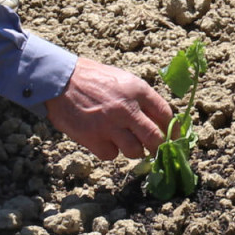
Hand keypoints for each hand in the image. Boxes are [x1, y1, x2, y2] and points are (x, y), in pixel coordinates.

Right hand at [46, 57, 173, 160]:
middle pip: (155, 138)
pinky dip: (110, 151)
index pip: (166, 115)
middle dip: (158, 148)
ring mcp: (110, 125)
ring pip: (135, 151)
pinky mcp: (93, 139)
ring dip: (134, 150)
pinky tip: (104, 140)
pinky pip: (111, 155)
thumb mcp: (124, 80)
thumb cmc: (95, 79)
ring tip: (126, 142)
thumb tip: (161, 122)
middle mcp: (127, 109)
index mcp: (138, 90)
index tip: (172, 136)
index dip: (172, 129)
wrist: (61, 80)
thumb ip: (142, 99)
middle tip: (156, 150)